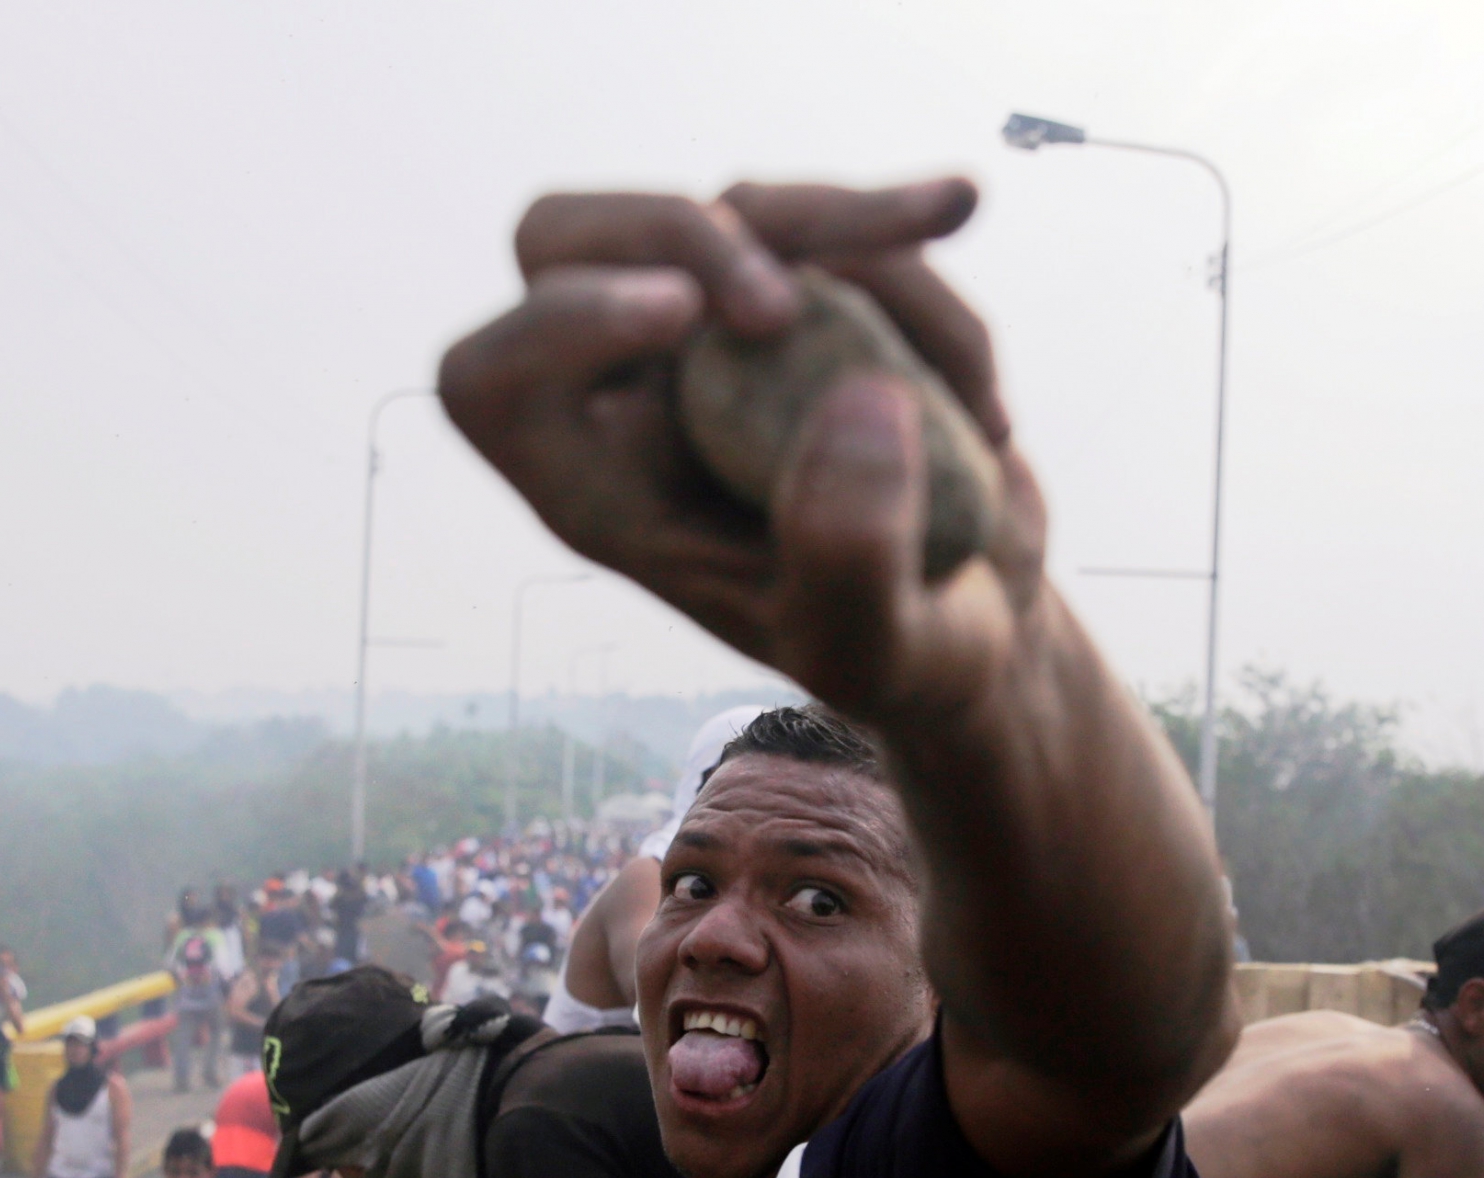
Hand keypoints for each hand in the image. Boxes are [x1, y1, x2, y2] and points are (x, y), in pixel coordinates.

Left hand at [437, 180, 1046, 724]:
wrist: (979, 620)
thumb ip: (851, 558)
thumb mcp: (877, 649)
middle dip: (675, 236)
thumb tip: (856, 397)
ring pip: (734, 212)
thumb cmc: (899, 659)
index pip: (490, 380)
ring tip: (985, 414)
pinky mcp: (804, 283)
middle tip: (784, 303)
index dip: (557, 324)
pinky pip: (840, 226)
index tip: (685, 318)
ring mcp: (717, 330)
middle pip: (562, 240)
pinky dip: (929, 291)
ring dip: (859, 253)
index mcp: (601, 490)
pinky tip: (993, 419)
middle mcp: (636, 395)